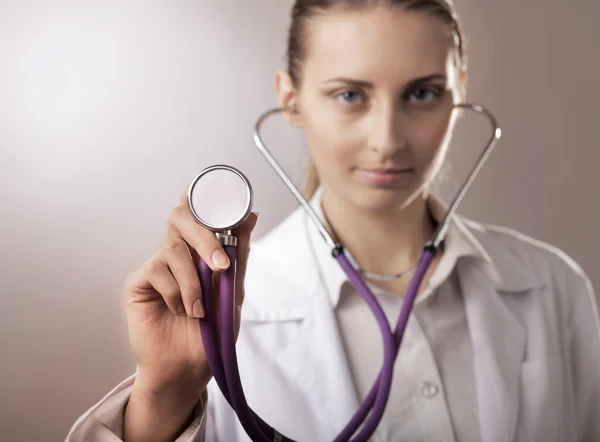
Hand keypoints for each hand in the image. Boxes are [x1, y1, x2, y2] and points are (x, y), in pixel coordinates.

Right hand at [122, 187, 257, 440]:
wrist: (189, 367)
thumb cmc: (211, 332)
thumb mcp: (234, 293)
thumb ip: (239, 255)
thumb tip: (251, 216)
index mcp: (200, 250)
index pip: (198, 212)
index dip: (204, 198)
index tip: (222, 199)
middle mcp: (177, 252)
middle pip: (181, 217)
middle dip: (205, 238)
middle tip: (220, 265)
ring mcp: (157, 265)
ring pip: (174, 251)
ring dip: (193, 283)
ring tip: (199, 310)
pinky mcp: (138, 281)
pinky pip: (157, 272)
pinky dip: (175, 294)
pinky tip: (178, 311)